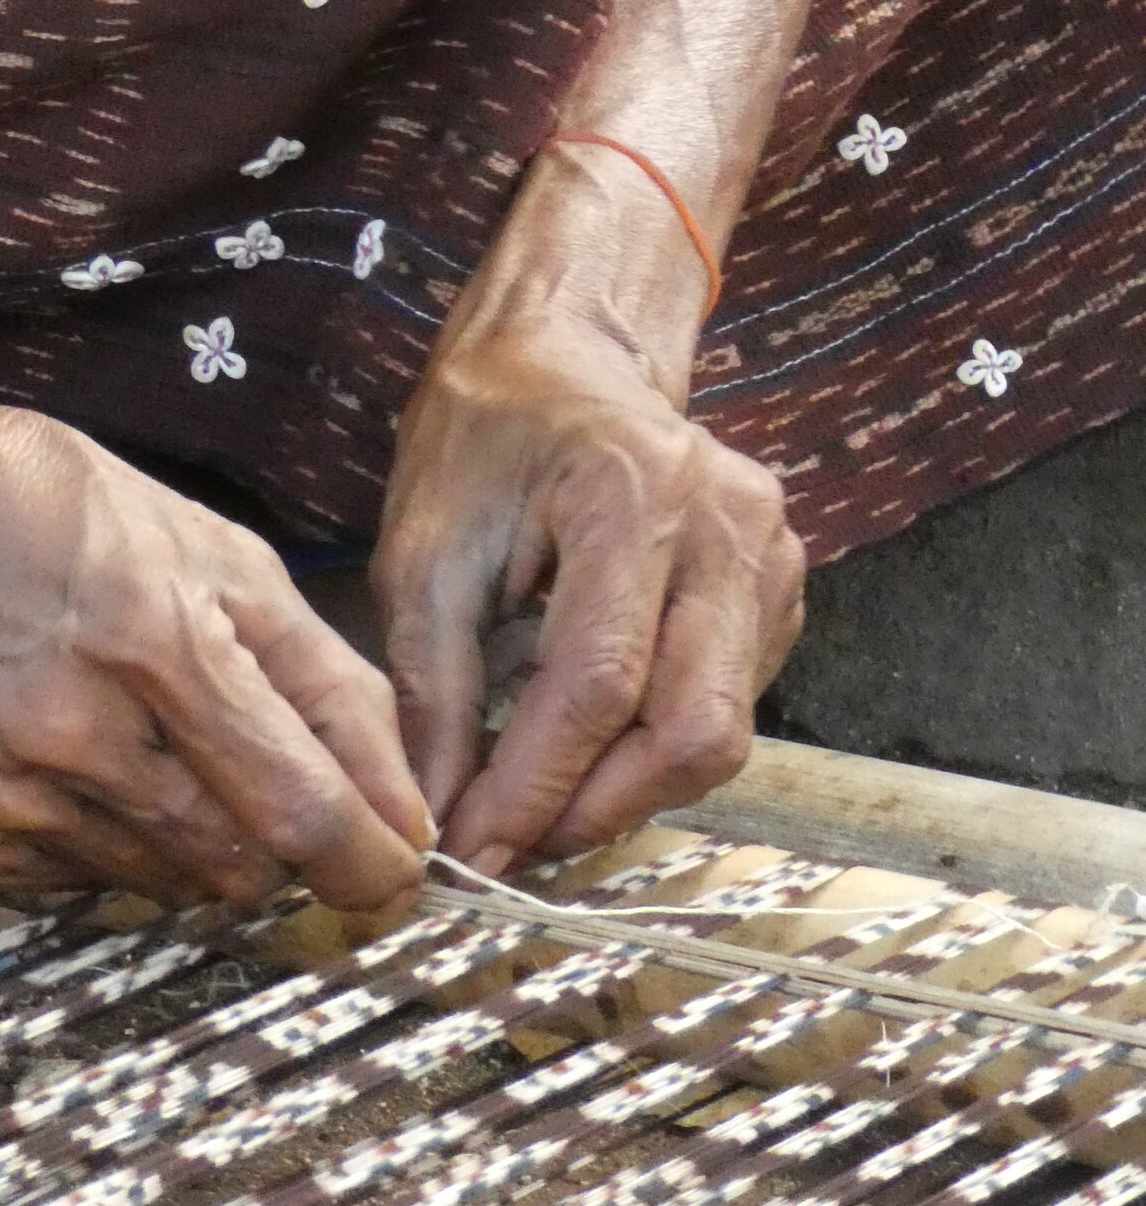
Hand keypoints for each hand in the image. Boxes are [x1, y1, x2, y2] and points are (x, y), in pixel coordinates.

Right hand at [0, 395, 435, 909]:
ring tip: (152, 739)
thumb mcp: (222, 554)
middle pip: (242, 864)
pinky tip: (82, 758)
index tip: (398, 865)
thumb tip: (406, 807)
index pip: (299, 808)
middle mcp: (76, 731)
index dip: (372, 860)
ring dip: (197, 838)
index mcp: (156, 640)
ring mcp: (10, 793)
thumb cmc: (65, 514)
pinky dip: (115, 843)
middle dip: (283, 839)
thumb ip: (328, 682)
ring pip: (171, 885)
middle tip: (261, 769)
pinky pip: (89, 886)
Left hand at [372, 165, 803, 871]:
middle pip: (692, 728)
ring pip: (721, 731)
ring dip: (627, 791)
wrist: (567, 354)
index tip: (471, 851)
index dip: (535, 786)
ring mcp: (771, 554)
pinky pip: (732, 703)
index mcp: (635, 492)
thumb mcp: (426, 545)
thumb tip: (436, 817)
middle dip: (596, 809)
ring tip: (537, 804)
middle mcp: (728, 522)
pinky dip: (656, 748)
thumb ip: (432, 685)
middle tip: (510, 846)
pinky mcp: (779, 587)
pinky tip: (588, 746)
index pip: (597, 684)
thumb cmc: (486, 435)